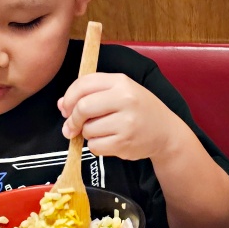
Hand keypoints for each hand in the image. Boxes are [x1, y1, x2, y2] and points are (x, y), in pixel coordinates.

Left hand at [57, 73, 179, 161]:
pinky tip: (110, 141)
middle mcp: (125, 99)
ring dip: (89, 133)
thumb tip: (62, 105)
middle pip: (82, 108)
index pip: (83, 84)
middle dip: (73, 119)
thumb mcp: (120, 92)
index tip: (66, 108)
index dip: (69, 97)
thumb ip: (91, 94)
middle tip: (73, 126)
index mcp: (121, 82)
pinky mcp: (124, 142)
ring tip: (104, 131)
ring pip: (87, 129)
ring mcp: (126, 122)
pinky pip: (95, 146)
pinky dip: (97, 146)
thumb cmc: (140, 110)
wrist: (166, 132)